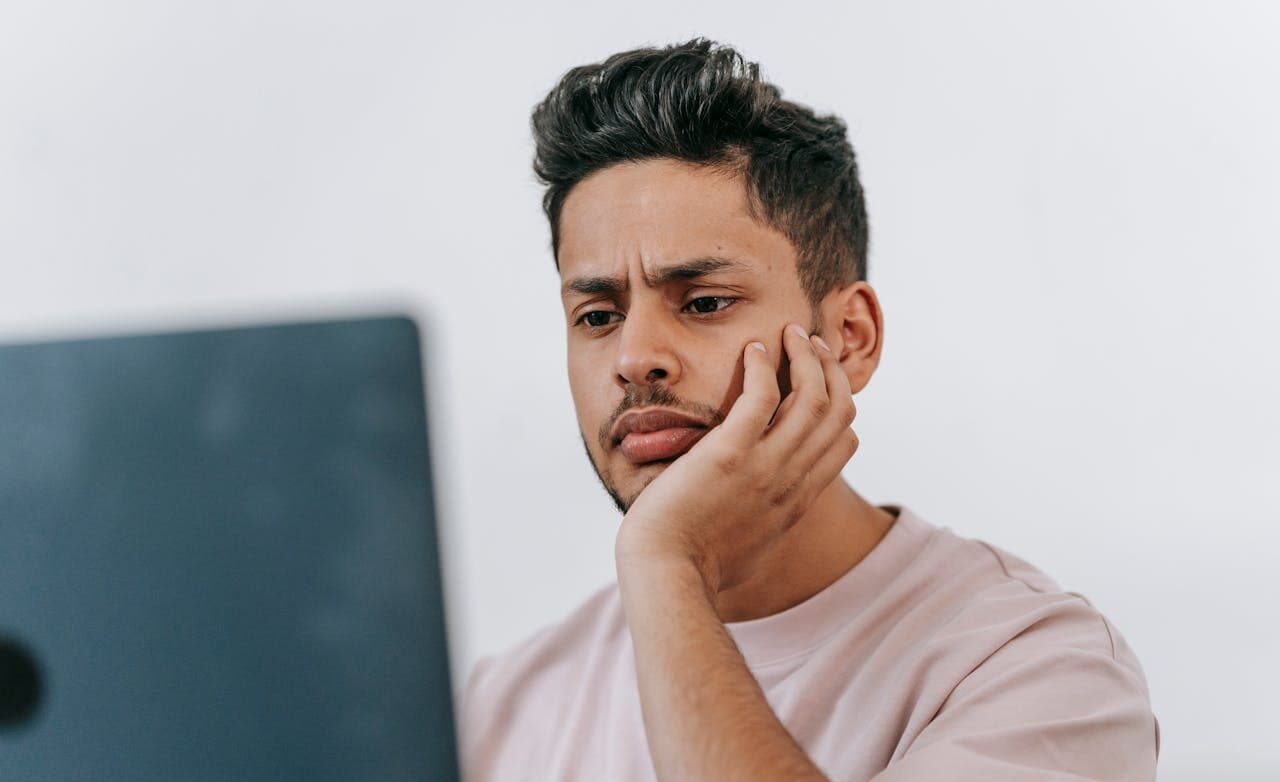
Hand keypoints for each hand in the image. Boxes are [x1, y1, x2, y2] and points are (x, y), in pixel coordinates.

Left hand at [615, 322, 859, 593]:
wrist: (668, 575)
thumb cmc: (695, 568)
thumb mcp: (748, 548)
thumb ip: (761, 524)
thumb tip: (753, 517)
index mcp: (796, 501)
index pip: (844, 443)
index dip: (840, 405)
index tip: (821, 380)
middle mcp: (791, 481)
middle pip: (837, 412)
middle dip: (830, 370)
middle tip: (812, 343)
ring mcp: (764, 467)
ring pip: (811, 398)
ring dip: (805, 357)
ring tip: (790, 333)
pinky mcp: (729, 455)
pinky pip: (761, 398)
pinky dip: (763, 367)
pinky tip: (753, 349)